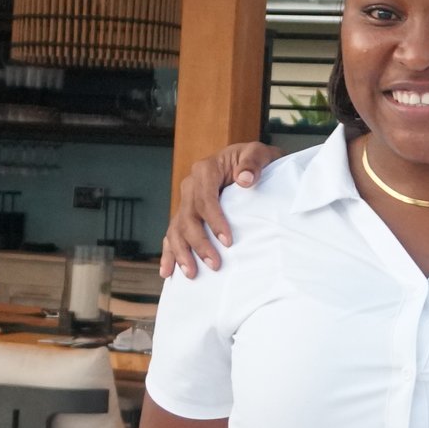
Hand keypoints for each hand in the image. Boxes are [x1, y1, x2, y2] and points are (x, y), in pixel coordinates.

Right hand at [159, 143, 281, 276]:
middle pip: (188, 217)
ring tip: (192, 273)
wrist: (248, 162)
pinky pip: (173, 234)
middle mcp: (191, 185)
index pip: (205, 198)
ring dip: (182, 252)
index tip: (227, 241)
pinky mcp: (186, 214)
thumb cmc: (255, 161)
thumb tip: (245, 179)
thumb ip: (253, 162)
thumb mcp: (260, 153)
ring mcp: (186, 201)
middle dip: (199, 243)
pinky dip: (169, 253)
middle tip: (215, 264)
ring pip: (176, 229)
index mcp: (206, 169)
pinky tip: (167, 272)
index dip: (214, 220)